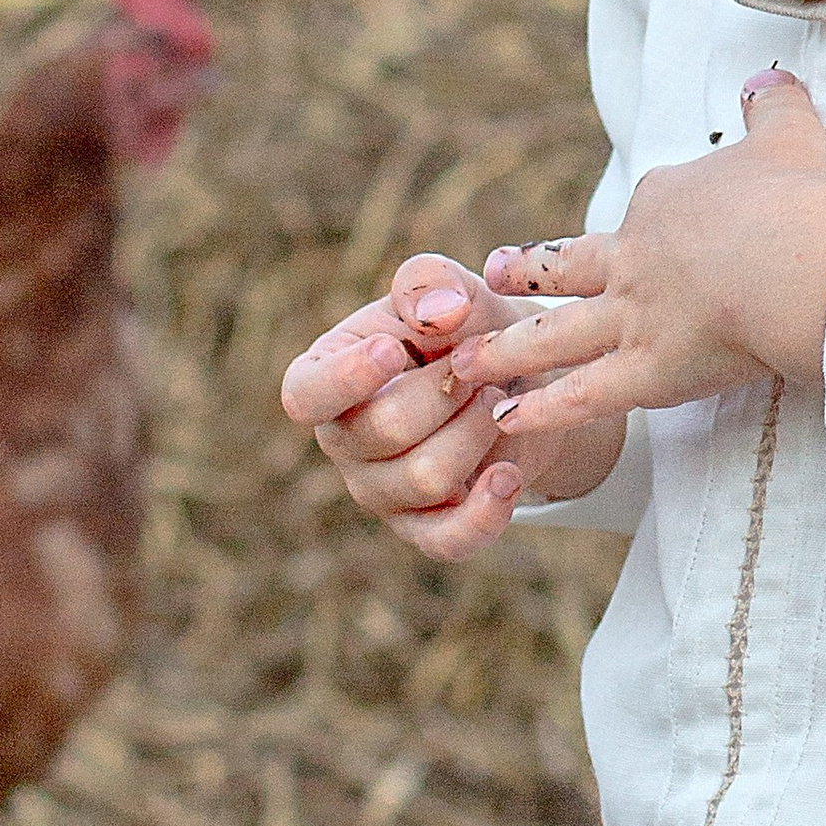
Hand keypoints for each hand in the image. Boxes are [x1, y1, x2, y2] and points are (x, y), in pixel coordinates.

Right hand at [282, 252, 612, 561]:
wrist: (519, 384)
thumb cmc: (467, 331)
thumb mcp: (453, 292)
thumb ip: (433, 284)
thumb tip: (438, 314)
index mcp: (327, 377)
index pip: (306, 394)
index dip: (344, 379)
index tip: (391, 349)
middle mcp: (343, 441)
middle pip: (384, 430)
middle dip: (449, 391)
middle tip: (482, 364)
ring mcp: (380, 492)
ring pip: (427, 477)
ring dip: (478, 430)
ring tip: (498, 400)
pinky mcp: (426, 529)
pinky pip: (446, 541)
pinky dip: (484, 513)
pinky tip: (509, 476)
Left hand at [466, 71, 825, 441]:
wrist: (800, 266)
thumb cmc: (798, 200)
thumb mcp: (788, 134)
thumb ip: (773, 105)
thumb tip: (767, 79)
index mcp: (661, 202)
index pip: (643, 212)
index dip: (640, 223)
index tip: (632, 233)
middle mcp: (633, 258)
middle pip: (569, 265)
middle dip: (527, 270)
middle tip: (489, 272)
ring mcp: (633, 317)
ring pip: (555, 335)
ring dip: (508, 350)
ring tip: (467, 364)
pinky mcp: (648, 373)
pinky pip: (583, 396)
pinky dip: (542, 411)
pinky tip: (503, 422)